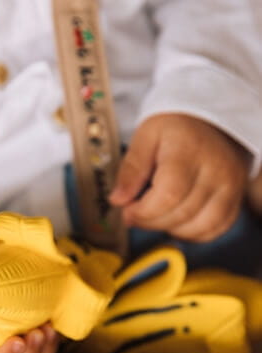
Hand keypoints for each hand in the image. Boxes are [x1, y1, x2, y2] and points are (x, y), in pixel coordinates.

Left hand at [110, 113, 250, 241]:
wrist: (213, 120)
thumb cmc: (176, 128)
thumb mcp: (146, 136)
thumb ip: (131, 168)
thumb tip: (118, 200)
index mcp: (190, 151)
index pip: (168, 195)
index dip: (144, 211)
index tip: (128, 210)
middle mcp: (216, 170)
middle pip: (181, 214)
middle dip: (151, 221)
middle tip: (136, 213)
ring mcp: (230, 186)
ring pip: (199, 226)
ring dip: (170, 228)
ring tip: (156, 214)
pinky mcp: (235, 199)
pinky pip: (215, 229)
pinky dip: (192, 233)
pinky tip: (176, 220)